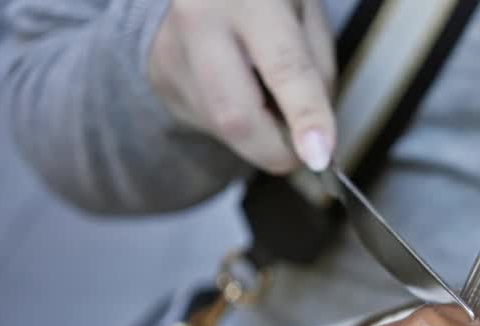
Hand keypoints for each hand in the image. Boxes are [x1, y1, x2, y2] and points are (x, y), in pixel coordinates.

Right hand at [148, 0, 335, 173]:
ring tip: (269, 99)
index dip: (306, 116)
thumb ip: (317, 71)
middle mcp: (200, 24)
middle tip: (306, 152)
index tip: (319, 156)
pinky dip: (239, 126)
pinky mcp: (160, 81)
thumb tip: (315, 139)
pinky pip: (209, 124)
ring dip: (260, 136)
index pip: (283, 67)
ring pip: (224, 129)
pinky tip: (241, 93)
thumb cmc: (265, 1)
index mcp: (248, 0)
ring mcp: (171, 55)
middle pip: (236, 116)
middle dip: (277, 152)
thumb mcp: (307, 15)